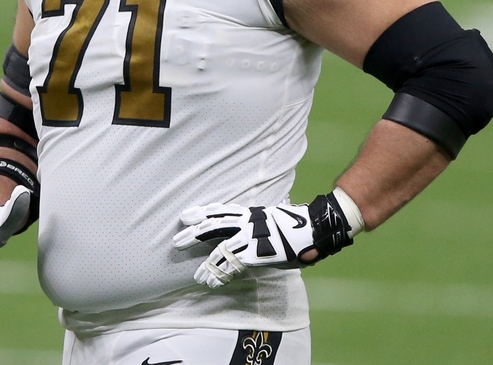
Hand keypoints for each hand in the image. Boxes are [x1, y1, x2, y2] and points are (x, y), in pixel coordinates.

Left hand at [172, 192, 355, 287]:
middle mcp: (248, 222)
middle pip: (213, 225)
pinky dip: (221, 275)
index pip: (221, 210)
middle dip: (193, 234)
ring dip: (206, 265)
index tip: (186, 215)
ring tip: (196, 276)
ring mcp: (252, 237)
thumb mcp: (272, 220)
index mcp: (250, 213)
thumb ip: (257, 225)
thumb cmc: (297, 227)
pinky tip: (213, 283)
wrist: (316, 230)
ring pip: (220, 250)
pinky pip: (233, 266)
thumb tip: (246, 234)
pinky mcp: (257, 253)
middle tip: (176, 242)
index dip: (202, 212)